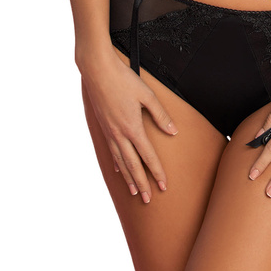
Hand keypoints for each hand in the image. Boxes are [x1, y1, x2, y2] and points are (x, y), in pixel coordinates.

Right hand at [80, 46, 178, 202]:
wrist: (97, 70)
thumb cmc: (124, 79)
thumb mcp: (147, 95)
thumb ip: (160, 115)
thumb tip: (173, 131)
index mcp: (133, 128)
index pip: (148, 157)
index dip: (157, 172)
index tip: (164, 186)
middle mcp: (119, 134)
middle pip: (133, 165)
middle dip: (142, 183)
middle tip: (149, 199)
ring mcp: (109, 132)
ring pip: (120, 161)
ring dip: (128, 179)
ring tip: (135, 192)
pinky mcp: (103, 127)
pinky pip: (111, 151)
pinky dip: (116, 163)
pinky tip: (119, 170)